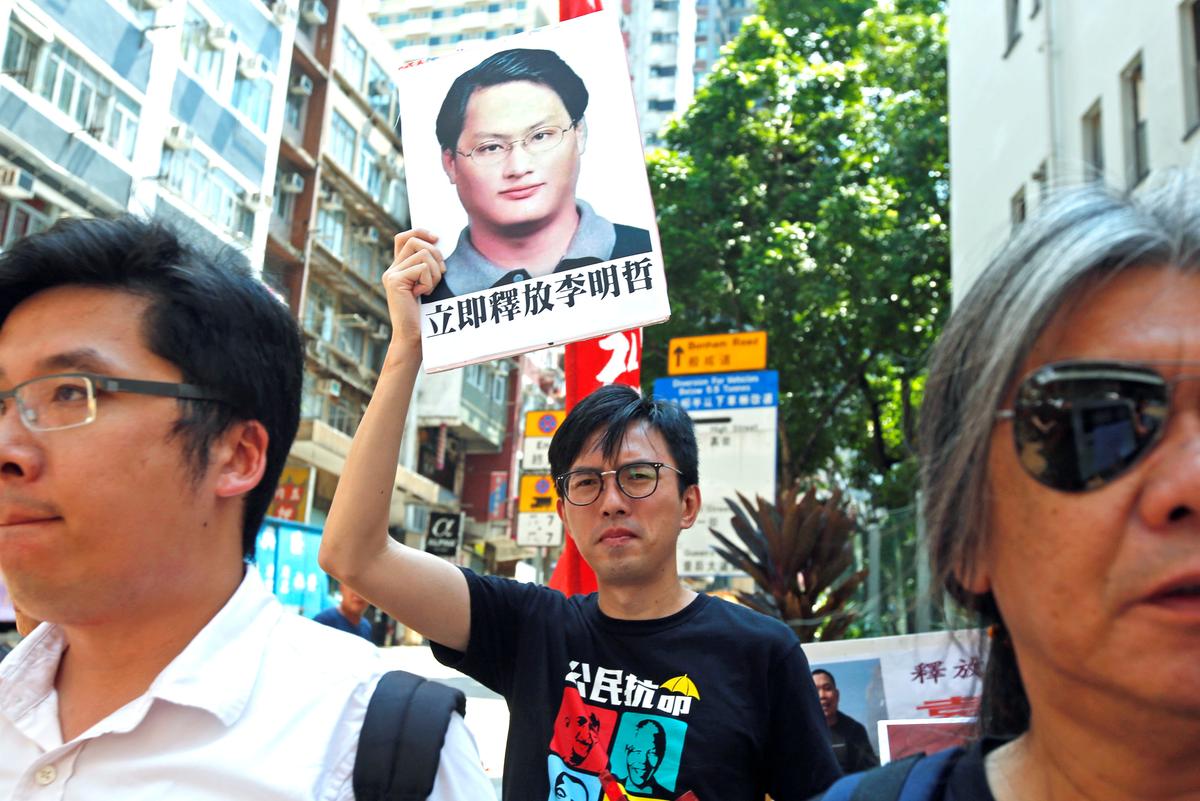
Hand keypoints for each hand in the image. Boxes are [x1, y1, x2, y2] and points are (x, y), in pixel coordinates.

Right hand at [382, 229, 445, 347]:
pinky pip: (422, 268)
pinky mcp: (395, 281)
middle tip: (441, 273)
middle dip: (435, 254)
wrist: (414, 337)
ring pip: (423, 254)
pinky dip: (429, 282)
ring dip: (434, 272)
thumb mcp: (428, 284)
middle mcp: (392, 269)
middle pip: (415, 242)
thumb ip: (428, 266)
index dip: (420, 232)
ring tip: (430, 289)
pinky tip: (423, 294)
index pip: (404, 237)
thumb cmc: (426, 314)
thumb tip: (439, 244)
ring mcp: (391, 274)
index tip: (436, 238)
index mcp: (398, 268)